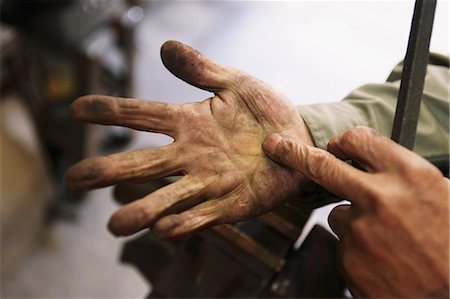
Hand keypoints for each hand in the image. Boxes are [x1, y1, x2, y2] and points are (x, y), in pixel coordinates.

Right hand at [65, 40, 312, 238]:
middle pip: (145, 163)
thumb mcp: (237, 83)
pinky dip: (185, 223)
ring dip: (144, 211)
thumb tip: (165, 47)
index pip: (143, 115)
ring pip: (169, 198)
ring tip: (115, 225)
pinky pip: (204, 215)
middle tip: (75, 179)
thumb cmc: (266, 111)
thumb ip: (202, 69)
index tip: (76, 110)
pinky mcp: (232, 205)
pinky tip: (164, 230)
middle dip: (110, 171)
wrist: (301, 139)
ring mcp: (209, 182)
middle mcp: (192, 154)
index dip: (111, 112)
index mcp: (190, 122)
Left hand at [263, 126, 448, 297]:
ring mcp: (359, 230)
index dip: (344, 141)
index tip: (334, 145)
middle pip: (321, 165)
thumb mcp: (443, 197)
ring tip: (391, 242)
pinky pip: (345, 243)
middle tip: (275, 145)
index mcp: (409, 176)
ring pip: (339, 213)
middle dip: (293, 151)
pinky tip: (385, 261)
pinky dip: (360, 249)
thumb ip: (406, 176)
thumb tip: (379, 160)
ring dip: (355, 221)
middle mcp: (380, 198)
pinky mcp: (348, 258)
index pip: (359, 139)